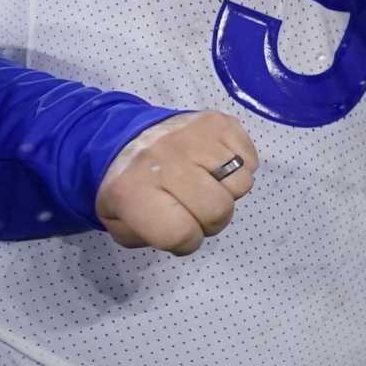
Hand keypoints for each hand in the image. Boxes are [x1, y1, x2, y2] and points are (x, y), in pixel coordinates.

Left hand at [95, 112, 259, 255]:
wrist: (127, 136)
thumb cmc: (128, 184)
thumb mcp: (116, 221)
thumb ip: (144, 237)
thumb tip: (182, 237)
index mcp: (134, 187)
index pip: (181, 233)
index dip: (187, 242)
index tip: (181, 234)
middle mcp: (166, 158)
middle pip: (218, 210)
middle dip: (212, 221)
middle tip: (197, 211)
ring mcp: (195, 136)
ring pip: (241, 185)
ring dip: (227, 193)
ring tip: (207, 185)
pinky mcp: (220, 122)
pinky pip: (249, 160)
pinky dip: (239, 170)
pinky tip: (216, 167)